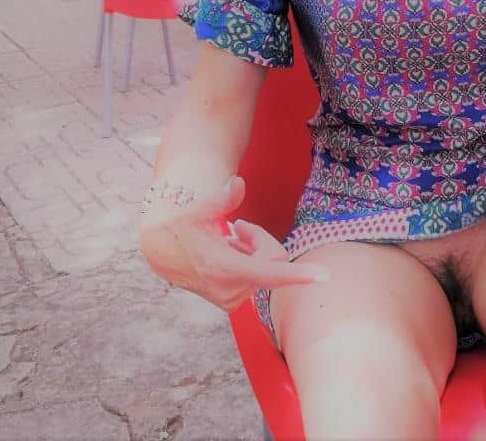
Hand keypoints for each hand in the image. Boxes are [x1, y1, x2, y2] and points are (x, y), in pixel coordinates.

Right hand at [139, 174, 328, 311]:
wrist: (161, 251)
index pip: (271, 274)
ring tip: (226, 238)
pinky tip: (226, 251)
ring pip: (265, 268)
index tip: (323, 276)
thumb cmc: (180, 224)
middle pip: (272, 261)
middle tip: (238, 225)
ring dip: (252, 250)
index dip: (298, 274)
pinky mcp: (229, 300)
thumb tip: (238, 184)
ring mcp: (230, 298)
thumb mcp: (195, 208)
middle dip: (261, 240)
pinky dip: (247, 260)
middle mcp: (230, 289)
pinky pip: (256, 277)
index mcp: (226, 269)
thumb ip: (218, 198)